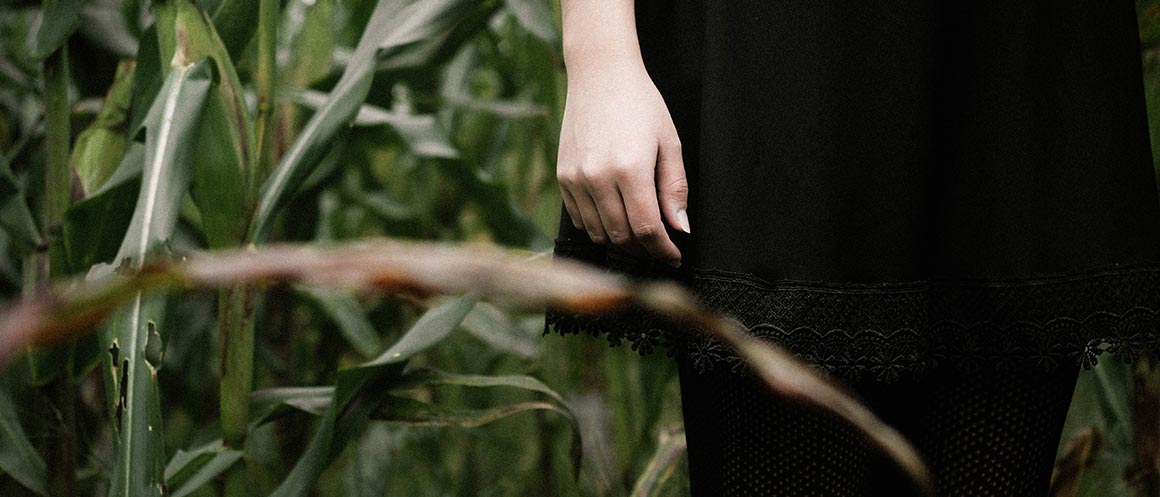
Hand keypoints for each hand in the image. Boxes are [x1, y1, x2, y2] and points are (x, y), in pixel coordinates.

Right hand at [556, 60, 689, 266]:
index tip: (674, 256)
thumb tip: (679, 228)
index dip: (663, 250)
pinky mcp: (562, 177)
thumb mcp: (669, 142)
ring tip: (640, 236)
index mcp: (630, 169)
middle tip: (660, 249)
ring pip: (598, 233)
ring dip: (621, 242)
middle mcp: (598, 178)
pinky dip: (598, 228)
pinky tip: (615, 219)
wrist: (600, 74)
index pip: (647, 229)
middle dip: (645, 250)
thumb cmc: (641, 104)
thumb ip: (674, 188)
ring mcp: (576, 179)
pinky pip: (580, 219)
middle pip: (622, 236)